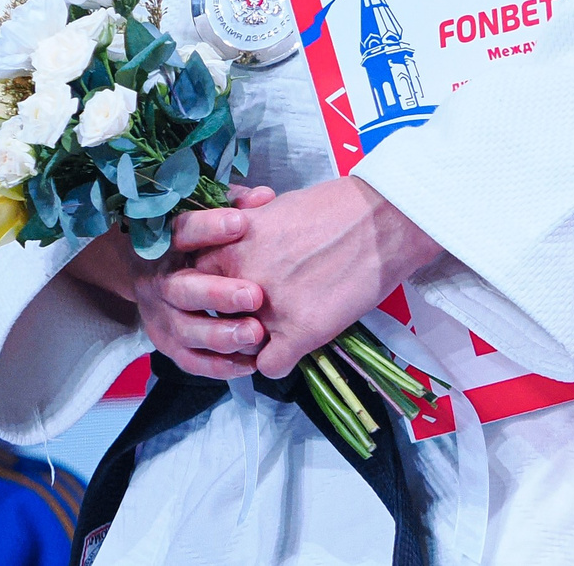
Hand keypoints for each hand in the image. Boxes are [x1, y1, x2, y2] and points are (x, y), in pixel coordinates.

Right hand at [63, 185, 279, 379]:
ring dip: (221, 336)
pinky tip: (250, 362)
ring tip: (256, 335)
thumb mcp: (206, 214)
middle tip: (255, 295)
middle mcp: (158, 280)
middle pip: (182, 290)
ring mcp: (160, 315)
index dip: (208, 228)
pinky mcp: (167, 343)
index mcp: (165, 241)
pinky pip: (191, 360)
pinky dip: (218, 366)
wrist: (147, 270)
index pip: (181, 232)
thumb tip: (265, 197)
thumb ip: (234, 205)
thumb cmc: (191, 239)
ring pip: (186, 331)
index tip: (241, 223)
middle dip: (218, 295)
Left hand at [192, 176, 443, 379]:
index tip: (225, 289)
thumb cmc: (334, 206)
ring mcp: (266, 309)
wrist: (382, 220)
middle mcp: (238, 278)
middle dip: (225, 316)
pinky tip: (296, 345)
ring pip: (238, 345)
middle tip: (249, 312)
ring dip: (253, 341)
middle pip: (209, 315)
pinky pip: (269, 368)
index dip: (210, 286)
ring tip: (276, 329)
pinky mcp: (299, 333)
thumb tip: (235, 251)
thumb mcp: (273, 209)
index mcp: (229, 244)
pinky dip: (280, 361)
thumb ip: (245, 235)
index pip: (192, 279)